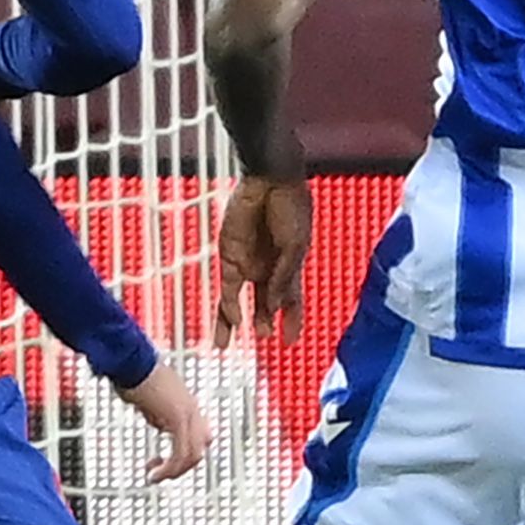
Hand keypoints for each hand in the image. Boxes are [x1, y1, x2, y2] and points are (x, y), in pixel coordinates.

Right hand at [116, 357, 212, 482]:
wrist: (129, 361)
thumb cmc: (132, 374)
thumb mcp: (149, 399)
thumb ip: (158, 413)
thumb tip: (159, 425)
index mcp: (187, 403)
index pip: (200, 436)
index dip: (185, 454)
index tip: (161, 459)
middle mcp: (192, 408)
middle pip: (200, 448)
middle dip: (181, 466)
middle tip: (159, 474)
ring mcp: (188, 412)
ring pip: (193, 455)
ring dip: (174, 471)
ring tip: (154, 477)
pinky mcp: (177, 417)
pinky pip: (179, 452)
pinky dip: (168, 468)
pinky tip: (153, 473)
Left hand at [212, 173, 312, 346]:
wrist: (270, 180)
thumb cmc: (291, 208)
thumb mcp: (295, 247)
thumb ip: (284, 278)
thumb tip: (273, 307)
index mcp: (290, 267)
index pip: (292, 300)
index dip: (292, 320)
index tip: (291, 341)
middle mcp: (268, 269)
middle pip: (265, 304)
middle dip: (266, 323)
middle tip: (267, 340)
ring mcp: (248, 264)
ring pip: (239, 302)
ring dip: (236, 322)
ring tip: (229, 344)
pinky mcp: (229, 258)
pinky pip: (228, 289)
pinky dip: (230, 307)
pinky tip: (232, 322)